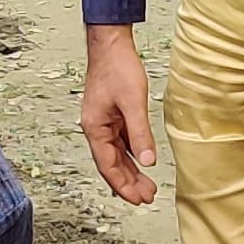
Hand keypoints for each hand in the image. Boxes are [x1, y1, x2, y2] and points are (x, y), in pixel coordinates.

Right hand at [81, 24, 156, 205]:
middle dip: (128, 183)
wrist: (111, 44)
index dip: (123, 186)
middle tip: (147, 197)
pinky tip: (141, 162)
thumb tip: (148, 162)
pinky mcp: (112, 115)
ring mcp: (103, 122)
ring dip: (131, 171)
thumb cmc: (117, 67)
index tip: (138, 199)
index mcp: (95, 128)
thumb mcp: (133, 102)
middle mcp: (96, 128)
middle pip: (111, 164)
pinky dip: (131, 155)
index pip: (108, 166)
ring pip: (116, 155)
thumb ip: (140, 134)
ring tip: (147, 186)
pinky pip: (121, 142)